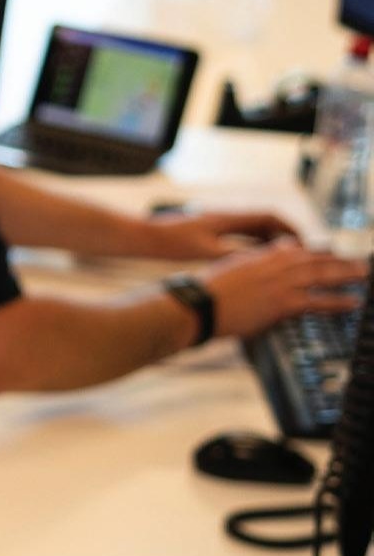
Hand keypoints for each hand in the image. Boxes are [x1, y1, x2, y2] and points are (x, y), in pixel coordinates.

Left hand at [139, 209, 297, 260]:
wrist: (144, 237)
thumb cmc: (171, 243)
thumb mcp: (207, 252)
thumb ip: (236, 255)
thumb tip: (264, 260)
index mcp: (227, 218)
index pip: (269, 217)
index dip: (289, 229)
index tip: (304, 244)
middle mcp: (224, 217)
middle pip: (264, 222)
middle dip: (283, 237)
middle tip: (300, 255)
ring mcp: (216, 223)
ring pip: (252, 230)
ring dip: (269, 242)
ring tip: (284, 261)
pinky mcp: (208, 232)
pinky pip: (239, 236)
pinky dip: (252, 246)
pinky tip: (256, 264)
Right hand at [201, 240, 367, 338]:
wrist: (198, 304)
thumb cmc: (207, 292)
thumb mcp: (228, 269)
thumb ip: (250, 264)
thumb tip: (261, 265)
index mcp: (259, 256)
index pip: (296, 250)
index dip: (316, 253)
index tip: (331, 254)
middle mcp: (272, 264)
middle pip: (313, 259)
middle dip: (338, 260)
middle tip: (359, 263)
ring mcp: (279, 282)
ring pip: (320, 275)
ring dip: (345, 274)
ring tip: (363, 276)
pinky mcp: (282, 301)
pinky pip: (317, 300)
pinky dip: (337, 301)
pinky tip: (352, 303)